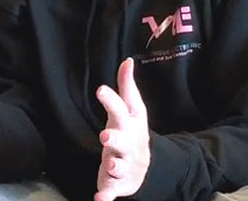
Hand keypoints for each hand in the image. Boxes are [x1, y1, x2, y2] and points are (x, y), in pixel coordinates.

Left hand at [94, 57, 150, 200]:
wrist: (148, 166)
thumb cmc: (133, 131)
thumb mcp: (132, 109)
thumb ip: (126, 86)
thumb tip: (127, 60)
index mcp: (130, 125)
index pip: (120, 110)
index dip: (111, 100)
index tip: (100, 89)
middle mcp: (129, 145)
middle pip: (123, 142)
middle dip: (116, 139)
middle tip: (105, 136)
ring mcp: (125, 165)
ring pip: (120, 167)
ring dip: (115, 166)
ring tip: (110, 165)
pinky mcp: (118, 183)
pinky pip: (112, 191)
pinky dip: (107, 196)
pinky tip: (99, 200)